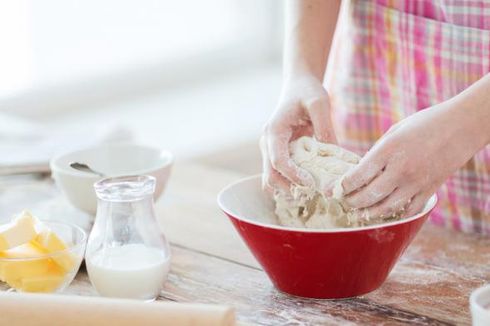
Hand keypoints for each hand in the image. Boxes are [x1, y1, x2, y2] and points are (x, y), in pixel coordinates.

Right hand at [261, 75, 336, 193]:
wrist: (297, 85)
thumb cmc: (307, 91)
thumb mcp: (320, 103)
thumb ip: (324, 127)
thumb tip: (333, 153)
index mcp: (274, 131)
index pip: (278, 161)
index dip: (293, 176)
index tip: (311, 184)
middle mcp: (267, 143)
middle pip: (270, 176)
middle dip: (289, 188)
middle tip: (313, 192)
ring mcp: (270, 150)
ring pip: (271, 179)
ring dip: (288, 189)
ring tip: (311, 190)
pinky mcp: (277, 154)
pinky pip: (279, 175)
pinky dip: (290, 183)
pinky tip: (308, 183)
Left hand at [340, 102, 483, 217]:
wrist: (462, 125)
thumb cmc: (425, 124)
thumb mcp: (394, 132)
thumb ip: (377, 153)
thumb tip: (361, 171)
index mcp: (388, 150)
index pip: (358, 175)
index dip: (342, 186)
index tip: (333, 190)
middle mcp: (401, 169)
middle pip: (368, 195)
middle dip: (352, 202)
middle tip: (343, 202)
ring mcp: (416, 182)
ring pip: (386, 208)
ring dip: (369, 212)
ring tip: (359, 212)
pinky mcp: (430, 190)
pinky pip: (409, 210)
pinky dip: (395, 215)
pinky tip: (384, 213)